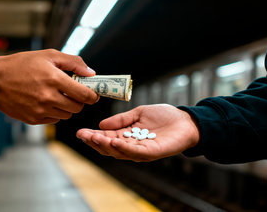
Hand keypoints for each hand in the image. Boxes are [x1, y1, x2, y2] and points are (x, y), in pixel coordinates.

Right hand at [0, 49, 98, 123]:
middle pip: (78, 107)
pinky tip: (45, 101)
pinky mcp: (33, 119)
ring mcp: (40, 110)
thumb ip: (73, 62)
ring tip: (56, 95)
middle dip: (79, 100)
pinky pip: (53, 120)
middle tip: (72, 92)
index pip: (85, 95)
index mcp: (54, 79)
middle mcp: (48, 97)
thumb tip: (91, 73)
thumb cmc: (22, 65)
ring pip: (66, 115)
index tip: (92, 93)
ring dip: (66, 107)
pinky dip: (54, 112)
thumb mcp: (48, 55)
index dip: (92, 95)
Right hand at [77, 104, 199, 161]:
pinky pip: (136, 152)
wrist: (186, 120)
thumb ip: (121, 120)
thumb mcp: (138, 113)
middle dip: (95, 142)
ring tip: (94, 138)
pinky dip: (124, 148)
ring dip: (106, 145)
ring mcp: (142, 151)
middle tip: (83, 135)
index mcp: (127, 136)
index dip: (93, 135)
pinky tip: (114, 142)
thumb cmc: (164, 117)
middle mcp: (132, 146)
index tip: (80, 132)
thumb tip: (101, 124)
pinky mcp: (153, 152)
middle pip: (109, 147)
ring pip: (120, 152)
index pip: (107, 138)